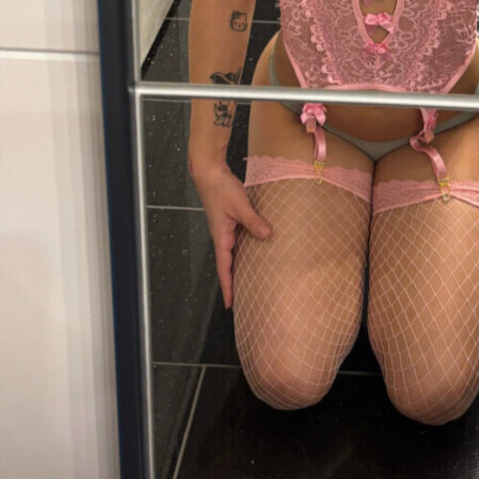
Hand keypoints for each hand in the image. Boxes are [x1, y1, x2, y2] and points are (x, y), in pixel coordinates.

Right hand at [188, 160, 272, 310]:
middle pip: (229, 265)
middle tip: (245, 300)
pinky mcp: (231, 220)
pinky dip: (246, 249)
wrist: (210, 172)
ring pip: (235, 253)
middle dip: (234, 283)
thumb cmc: (221, 189)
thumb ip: (253, 221)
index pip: (224, 269)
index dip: (228, 287)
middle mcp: (223, 237)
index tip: (231, 306)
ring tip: (252, 280)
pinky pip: (239, 240)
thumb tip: (268, 236)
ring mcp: (226, 229)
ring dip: (241, 266)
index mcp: (221, 238)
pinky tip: (258, 249)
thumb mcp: (239, 205)